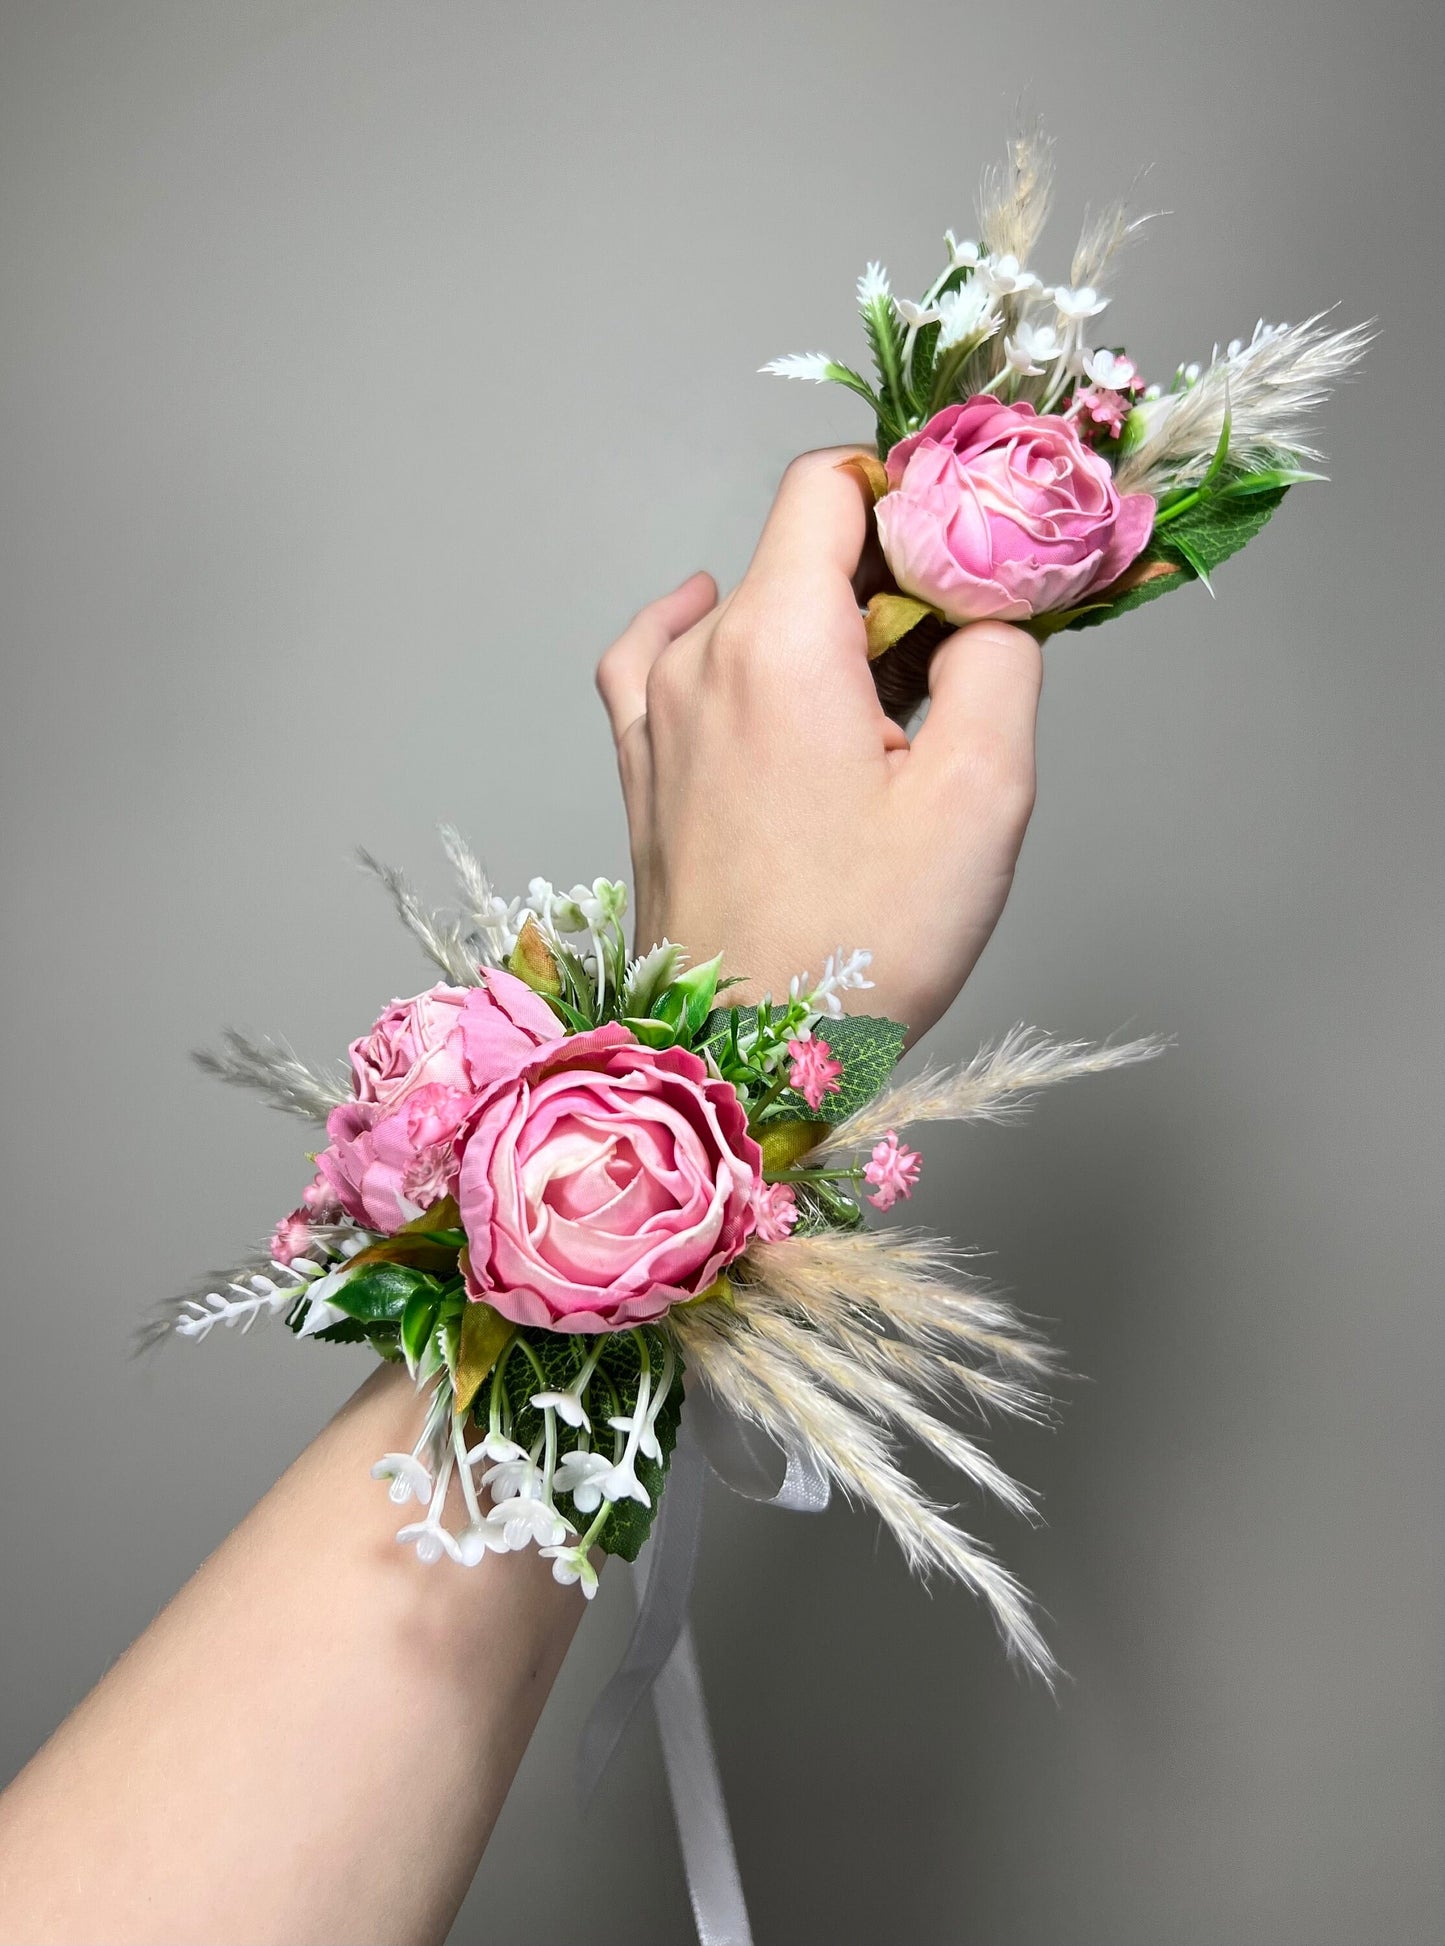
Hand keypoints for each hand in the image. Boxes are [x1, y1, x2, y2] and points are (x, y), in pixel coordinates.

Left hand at [595, 449, 1043, 1042]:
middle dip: (886, 575)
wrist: (745, 1059)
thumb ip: (999, 662)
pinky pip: (660, 658)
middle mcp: (699, 658)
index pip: (830, 486)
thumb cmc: (861, 944)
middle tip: (956, 653)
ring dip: (818, 623)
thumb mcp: (983, 794)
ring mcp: (655, 714)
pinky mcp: (641, 768)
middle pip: (796, 549)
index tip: (967, 547)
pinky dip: (710, 633)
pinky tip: (729, 637)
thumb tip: (984, 616)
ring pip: (741, 607)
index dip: (907, 492)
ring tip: (881, 697)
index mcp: (780, 639)